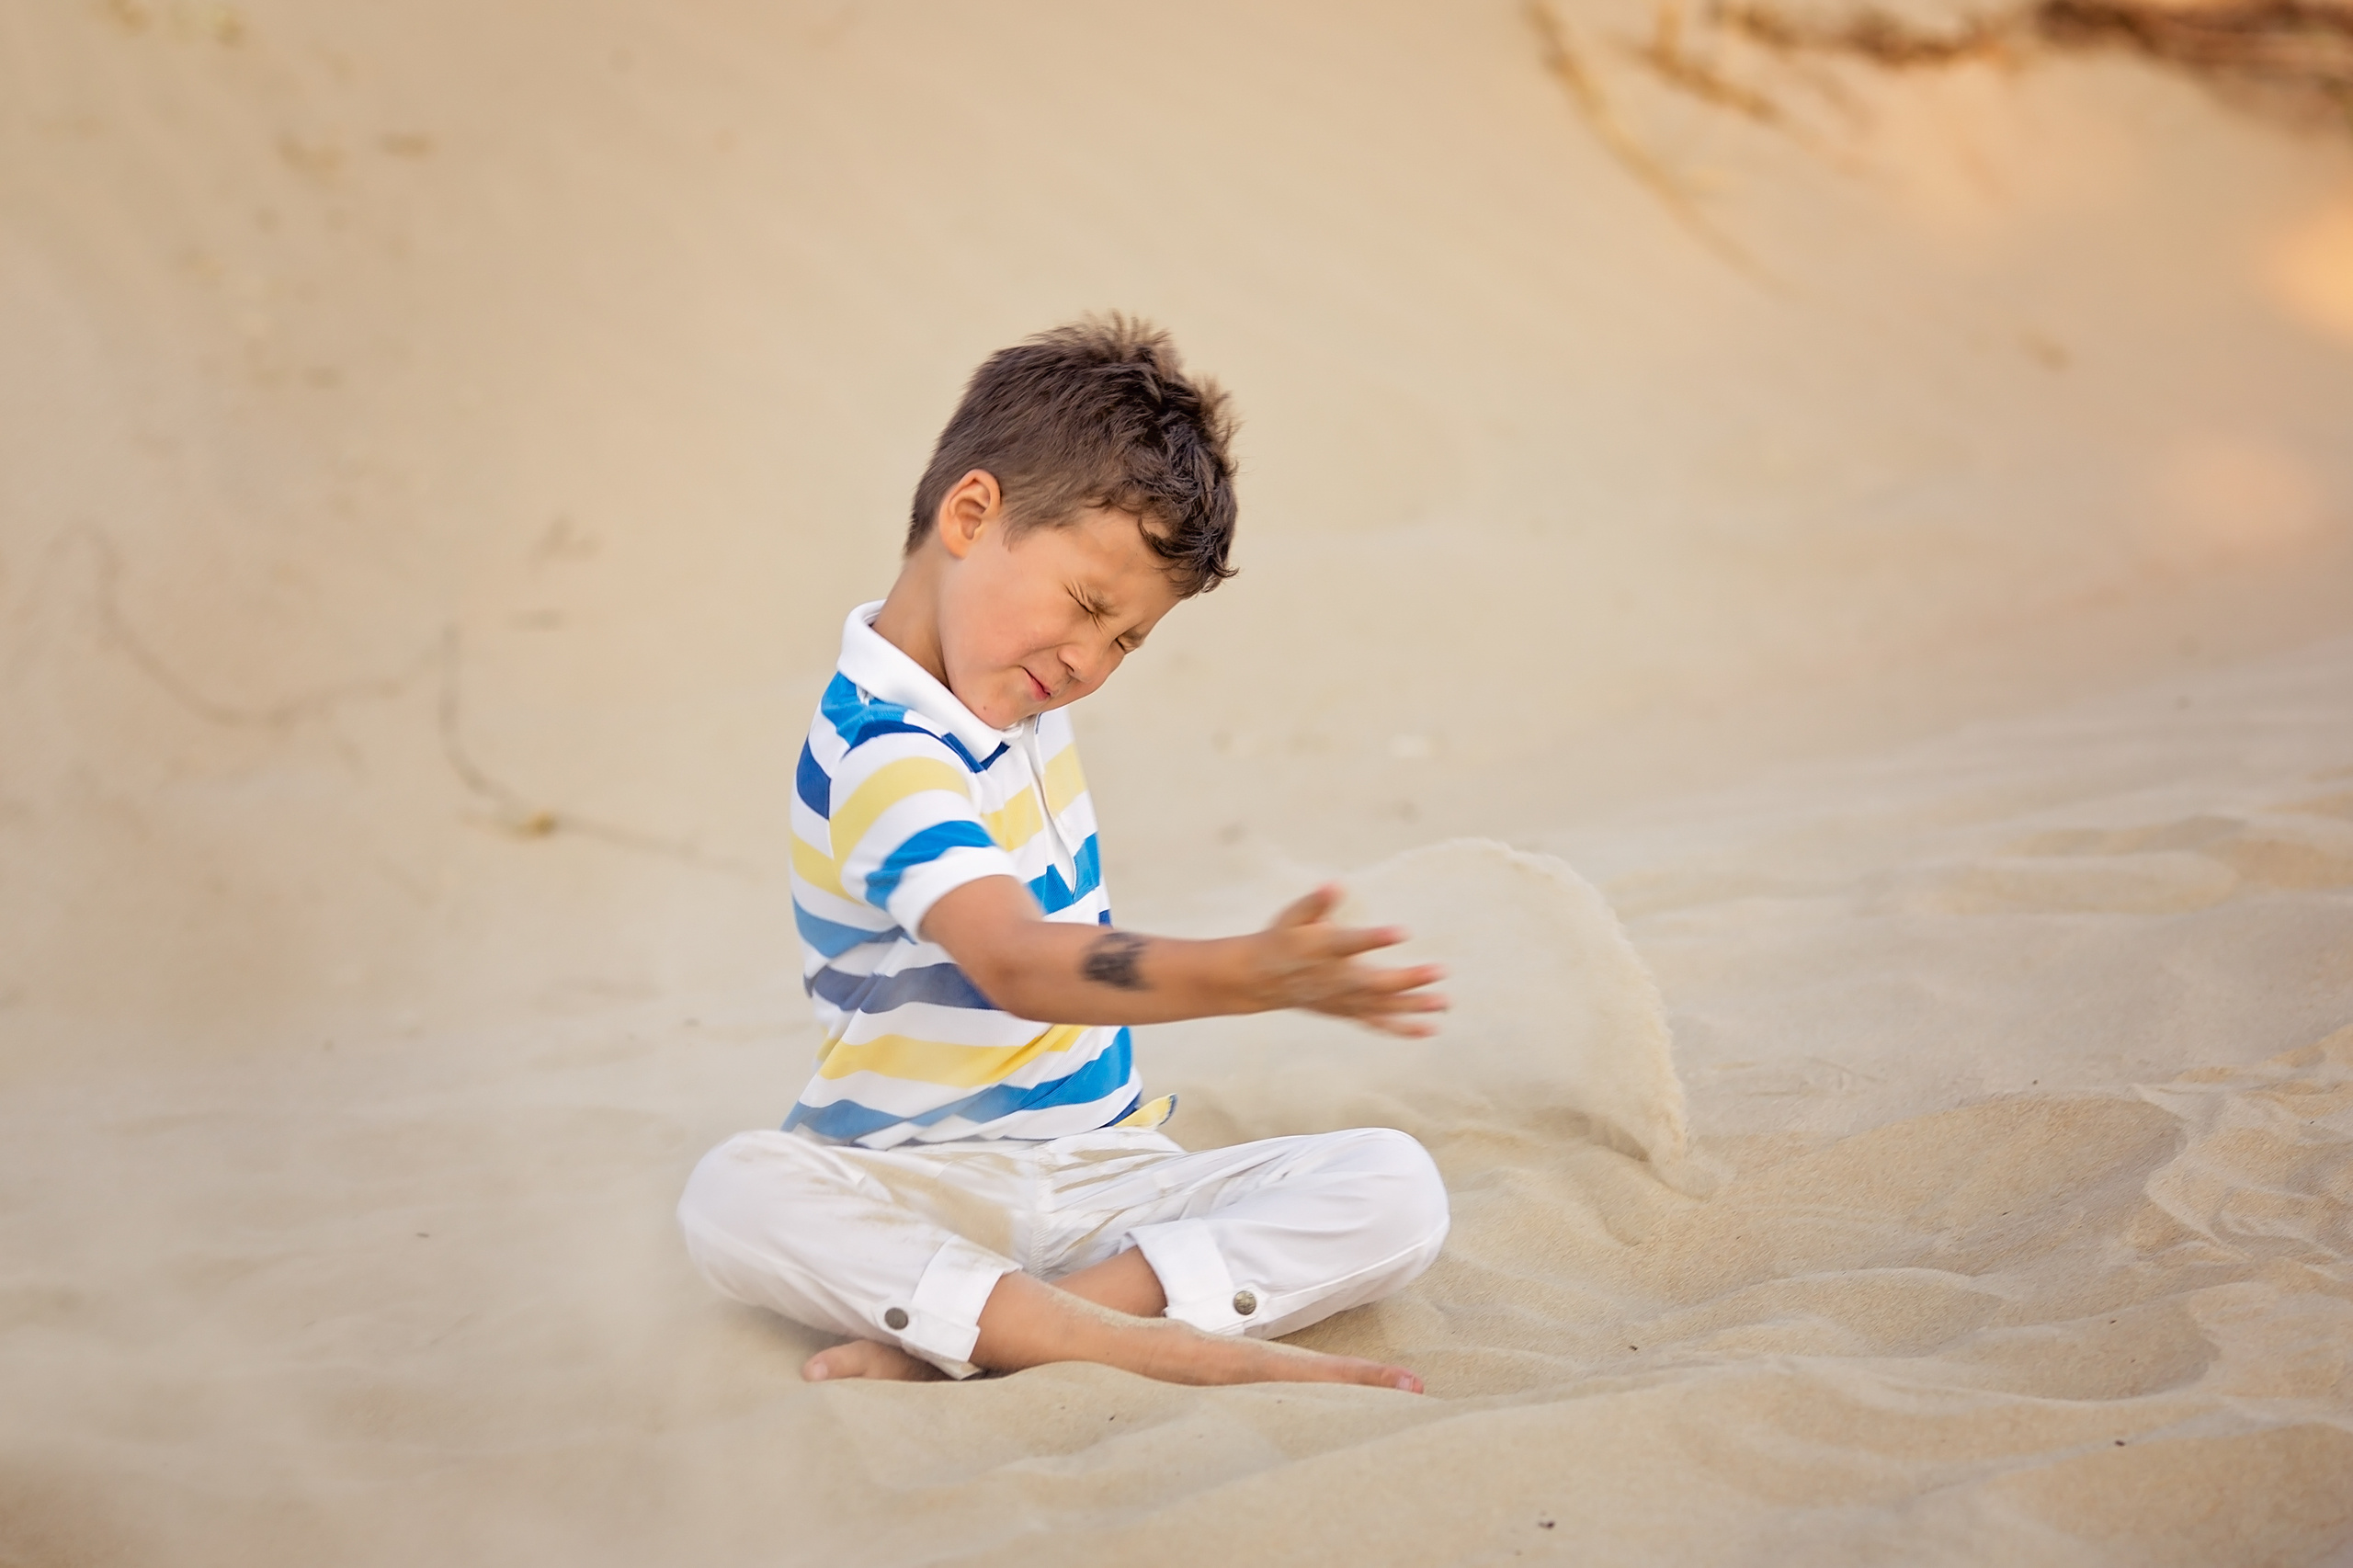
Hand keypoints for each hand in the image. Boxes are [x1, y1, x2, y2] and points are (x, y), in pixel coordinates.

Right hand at [1246, 884, 1448, 1036]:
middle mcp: (1336, 979)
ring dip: (1415, 1005)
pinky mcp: (1348, 1012)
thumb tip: (1335, 884)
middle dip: (1409, 979)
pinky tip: (1431, 1028)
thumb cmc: (1283, 938)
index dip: (1375, 939)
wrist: (1263, 979)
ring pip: (1382, 1006)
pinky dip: (1404, 1028)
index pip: (1352, 943)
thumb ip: (1316, 902)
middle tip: (1442, 971)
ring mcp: (1343, 1000)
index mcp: (1324, 949)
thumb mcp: (1292, 916)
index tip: (1403, 931)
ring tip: (1445, 1003)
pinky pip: (1378, 1023)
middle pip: (1376, 983)